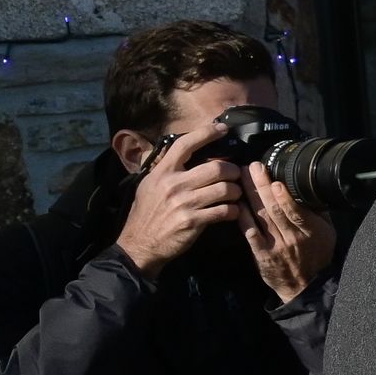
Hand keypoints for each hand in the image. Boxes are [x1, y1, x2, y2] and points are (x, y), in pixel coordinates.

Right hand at [113, 122, 245, 279]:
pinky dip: (234, 211)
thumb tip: (186, 153)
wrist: (139, 245)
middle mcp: (173, 184)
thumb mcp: (149, 185)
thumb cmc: (147, 213)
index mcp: (162, 172)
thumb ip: (167, 169)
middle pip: (216, 167)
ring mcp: (184, 203)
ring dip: (236, 191)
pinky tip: (232, 212)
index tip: (222, 128)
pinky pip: (225, 211)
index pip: (185, 144)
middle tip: (235, 175)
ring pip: (225, 189)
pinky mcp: (193, 221)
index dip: (206, 133)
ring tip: (235, 194)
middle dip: (233, 170)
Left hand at [241, 162, 336, 303]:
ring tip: (241, 177)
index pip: (296, 211)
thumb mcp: (328, 233)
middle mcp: (292, 238)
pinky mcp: (261, 253)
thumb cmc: (317, 255)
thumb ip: (319, 211)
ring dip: (249, 195)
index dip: (284, 196)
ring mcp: (275, 246)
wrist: (305, 285)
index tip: (275, 179)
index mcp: (311, 231)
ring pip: (260, 217)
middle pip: (274, 209)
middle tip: (252, 167)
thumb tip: (312, 187)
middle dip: (261, 186)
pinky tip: (236, 203)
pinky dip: (242, 217)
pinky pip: (249, 232)